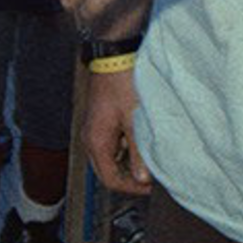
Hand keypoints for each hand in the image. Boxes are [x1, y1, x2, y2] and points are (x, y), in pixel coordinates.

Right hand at [74, 61, 151, 199]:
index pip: (111, 180)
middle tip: (152, 176)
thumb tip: (143, 179)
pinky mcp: (101, 120)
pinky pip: (112, 144)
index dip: (132, 188)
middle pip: (108, 172)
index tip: (152, 185)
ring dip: (128, 163)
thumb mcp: (135, 120)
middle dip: (130, 178)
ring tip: (149, 158)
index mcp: (96, 142)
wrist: (113, 54)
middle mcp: (90, 138)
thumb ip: (139, 152)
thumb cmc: (122, 82)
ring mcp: (94, 129)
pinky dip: (126, 148)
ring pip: (110, 158)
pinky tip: (141, 141)